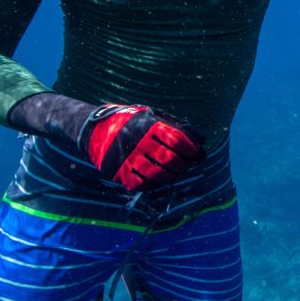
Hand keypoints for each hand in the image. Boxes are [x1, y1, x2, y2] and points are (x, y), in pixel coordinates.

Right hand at [77, 104, 206, 190]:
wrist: (96, 130)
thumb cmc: (133, 122)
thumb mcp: (153, 115)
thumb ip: (177, 125)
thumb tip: (203, 140)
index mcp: (148, 125)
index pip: (178, 140)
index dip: (192, 150)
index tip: (198, 154)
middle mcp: (138, 142)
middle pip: (170, 160)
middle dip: (184, 165)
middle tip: (187, 165)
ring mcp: (128, 159)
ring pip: (158, 175)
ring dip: (172, 176)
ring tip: (175, 172)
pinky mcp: (119, 173)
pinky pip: (143, 184)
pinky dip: (155, 184)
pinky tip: (159, 178)